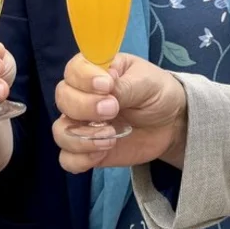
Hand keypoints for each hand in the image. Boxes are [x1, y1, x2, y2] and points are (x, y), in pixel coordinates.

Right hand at [52, 53, 186, 173]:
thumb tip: (106, 90)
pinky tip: (103, 152)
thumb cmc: (156, 93)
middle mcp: (82, 96)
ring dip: (83, 137)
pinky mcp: (86, 150)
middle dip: (84, 107)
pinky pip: (67, 159)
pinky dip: (81, 158)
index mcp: (95, 71)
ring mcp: (81, 124)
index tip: (106, 86)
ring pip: (60, 131)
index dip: (84, 78)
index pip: (73, 69)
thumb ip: (125, 86)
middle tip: (113, 110)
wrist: (170, 124)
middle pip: (62, 98)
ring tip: (111, 136)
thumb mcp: (147, 83)